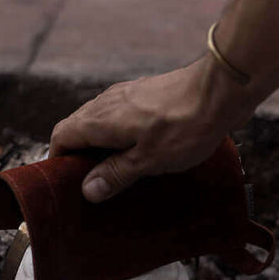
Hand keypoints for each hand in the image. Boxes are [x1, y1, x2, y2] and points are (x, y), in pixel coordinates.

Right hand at [48, 56, 253, 202]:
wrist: (220, 90)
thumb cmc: (185, 126)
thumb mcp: (149, 159)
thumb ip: (116, 173)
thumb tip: (87, 189)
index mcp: (100, 119)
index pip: (61, 136)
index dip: (58, 159)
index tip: (65, 181)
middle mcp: (107, 102)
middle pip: (78, 127)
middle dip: (79, 154)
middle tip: (92, 182)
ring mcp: (127, 95)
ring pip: (100, 120)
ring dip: (101, 144)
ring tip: (115, 170)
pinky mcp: (146, 94)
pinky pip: (121, 115)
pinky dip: (120, 133)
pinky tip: (138, 149)